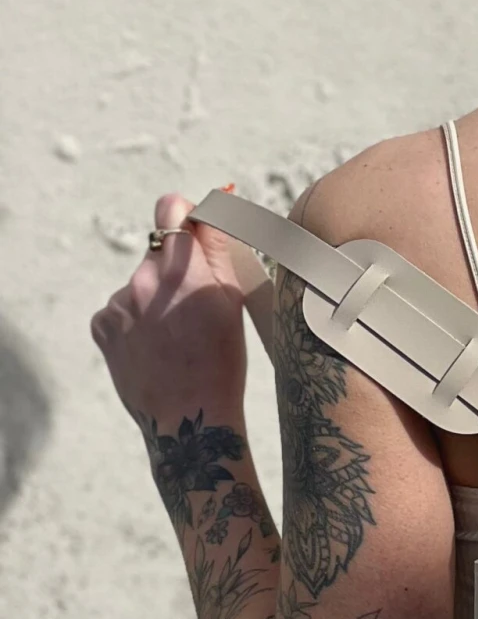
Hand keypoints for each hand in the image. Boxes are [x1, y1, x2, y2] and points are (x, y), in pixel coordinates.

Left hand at [91, 192, 253, 428]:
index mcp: (183, 267)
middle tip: (195, 309)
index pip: (171, 209)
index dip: (184, 219)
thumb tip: (211, 201)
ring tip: (175, 336)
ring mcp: (118, 303)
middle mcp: (144, 279)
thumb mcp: (234, 297)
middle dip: (176, 270)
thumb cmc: (222, 359)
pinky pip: (120, 309)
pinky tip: (154, 347)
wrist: (189, 417)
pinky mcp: (102, 326)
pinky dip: (135, 321)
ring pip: (140, 284)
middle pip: (159, 253)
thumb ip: (218, 243)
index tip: (194, 236)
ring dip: (155, 299)